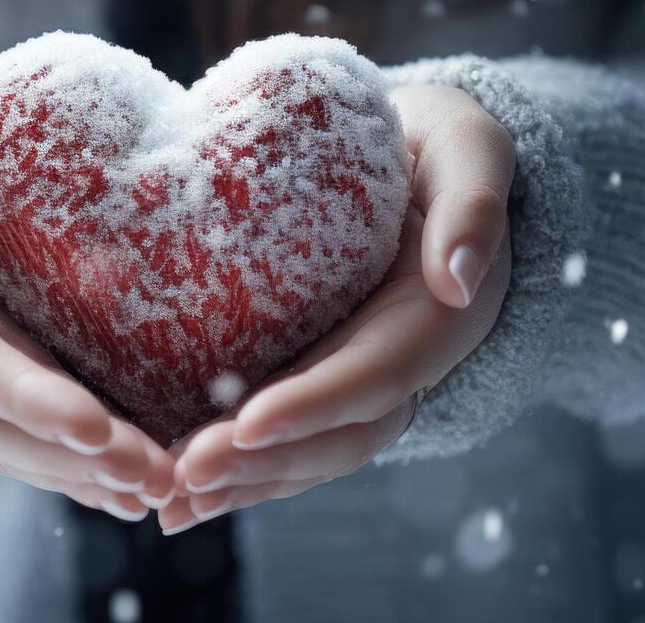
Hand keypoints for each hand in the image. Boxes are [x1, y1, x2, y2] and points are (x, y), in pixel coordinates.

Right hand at [0, 84, 178, 519]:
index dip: (24, 398)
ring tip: (168, 487)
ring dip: (95, 475)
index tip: (88, 423)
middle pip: (1, 428)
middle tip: (152, 475)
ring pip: (29, 445)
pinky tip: (160, 482)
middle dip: (73, 459)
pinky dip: (100, 464)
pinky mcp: (19, 373)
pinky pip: (54, 432)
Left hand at [159, 84, 513, 532]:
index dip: (314, 405)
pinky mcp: (319, 372)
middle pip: (337, 435)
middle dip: (263, 463)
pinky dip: (236, 468)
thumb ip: (475, 201)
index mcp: (436, 318)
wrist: (415, 150)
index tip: (248, 425)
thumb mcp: (471, 146)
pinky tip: (176, 490)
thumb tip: (458, 279)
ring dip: (242, 484)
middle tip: (183, 478)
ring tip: (169, 503)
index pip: (375, 375)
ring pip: (308, 451)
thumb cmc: (442, 141)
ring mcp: (359, 376)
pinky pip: (283, 435)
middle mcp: (400, 362)